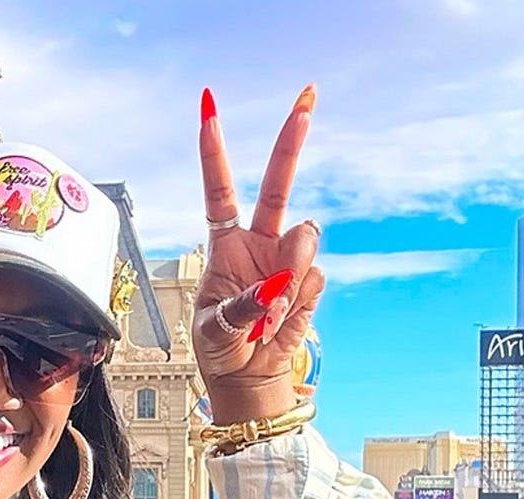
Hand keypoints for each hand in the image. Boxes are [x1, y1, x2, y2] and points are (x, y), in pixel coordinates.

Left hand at [194, 85, 325, 423]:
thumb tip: (278, 282)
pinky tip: (281, 322)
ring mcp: (288, 260)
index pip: (219, 189)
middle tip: (308, 98)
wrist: (247, 376)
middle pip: (278, 184)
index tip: (209, 108)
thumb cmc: (219, 347)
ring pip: (305, 239)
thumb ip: (244, 304)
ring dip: (290, 272)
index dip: (214, 152)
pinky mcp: (310, 282)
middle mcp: (259, 243)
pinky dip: (297, 304)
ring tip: (268, 311)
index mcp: (224, 243)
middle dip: (292, 140)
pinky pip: (313, 281)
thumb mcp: (215, 329)